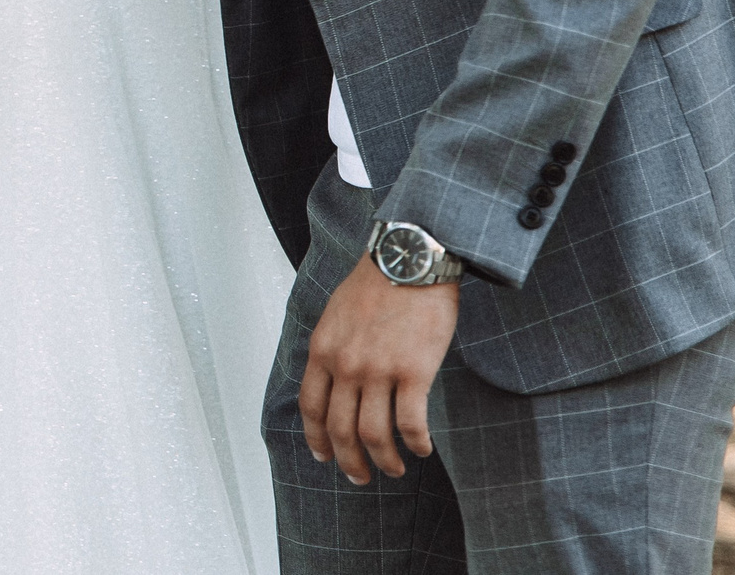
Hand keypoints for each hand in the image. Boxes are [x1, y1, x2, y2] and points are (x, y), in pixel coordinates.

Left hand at [298, 253, 460, 483]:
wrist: (410, 258)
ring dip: (385, 461)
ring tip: (394, 469)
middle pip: (341, 429)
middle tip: (360, 477)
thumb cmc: (377, 282)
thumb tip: (331, 378)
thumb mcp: (336, 313)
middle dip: (350, 461)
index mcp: (323, 350)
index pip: (311, 407)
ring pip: (375, 435)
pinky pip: (411, 424)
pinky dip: (416, 444)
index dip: (316, 438)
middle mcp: (346, 365)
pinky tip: (422, 449)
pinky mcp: (414, 372)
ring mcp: (379, 370)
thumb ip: (331, 347)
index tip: (324, 456)